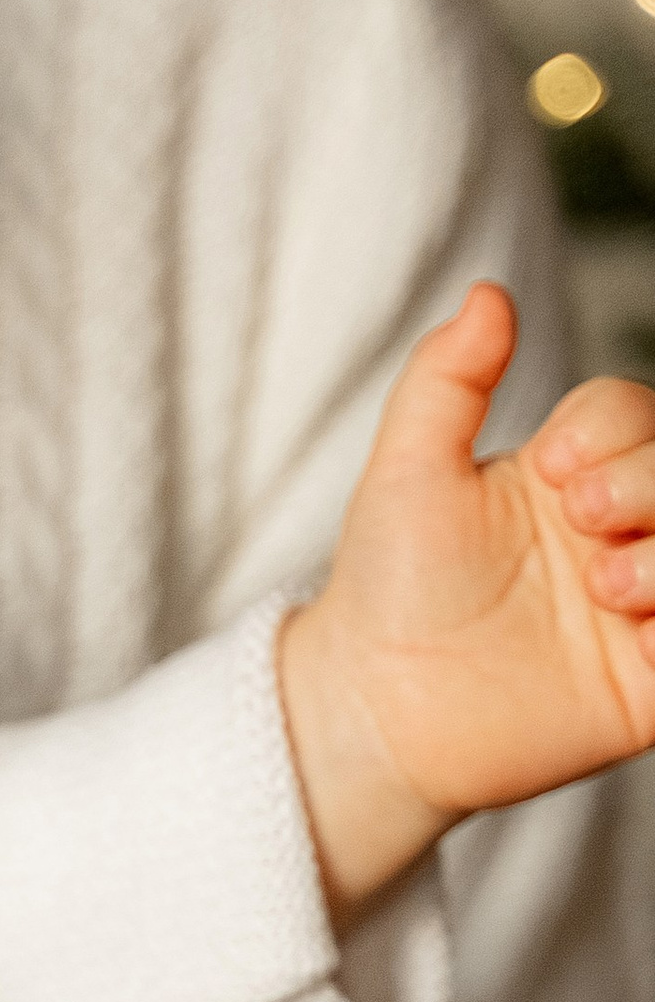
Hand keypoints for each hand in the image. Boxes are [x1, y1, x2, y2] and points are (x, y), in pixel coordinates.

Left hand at [279, 282, 654, 922]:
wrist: (375, 707)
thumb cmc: (386, 588)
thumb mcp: (408, 470)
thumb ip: (447, 379)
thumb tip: (488, 293)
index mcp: (573, 475)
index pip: (637, 414)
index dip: (610, 431)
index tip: (549, 471)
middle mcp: (620, 532)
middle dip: (650, 477)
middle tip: (580, 519)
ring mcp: (642, 605)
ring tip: (606, 586)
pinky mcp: (652, 682)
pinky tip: (640, 628)